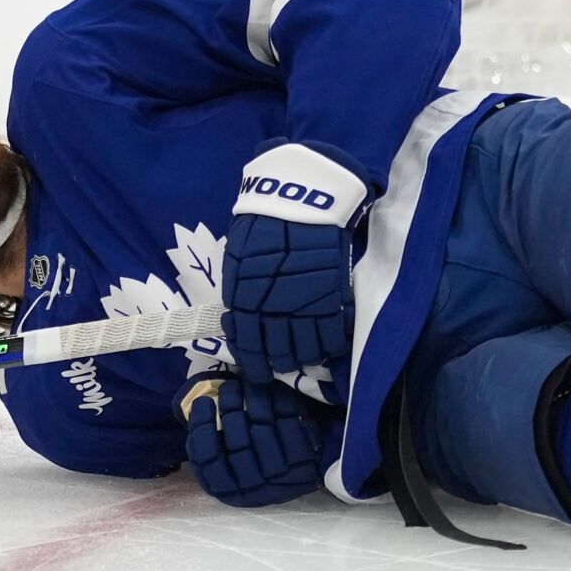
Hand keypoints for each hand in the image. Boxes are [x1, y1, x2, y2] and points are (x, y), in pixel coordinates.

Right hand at [174, 377, 337, 507]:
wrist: (294, 479)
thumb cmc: (250, 463)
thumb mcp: (224, 462)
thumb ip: (209, 441)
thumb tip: (198, 406)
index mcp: (226, 489)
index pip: (207, 458)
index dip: (203, 427)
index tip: (202, 402)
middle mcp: (252, 487)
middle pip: (236, 441)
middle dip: (230, 407)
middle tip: (229, 387)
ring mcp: (280, 477)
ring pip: (262, 429)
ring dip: (254, 400)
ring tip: (247, 384)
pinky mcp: (304, 461)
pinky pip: (289, 424)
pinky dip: (280, 402)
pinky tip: (272, 390)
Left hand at [222, 141, 371, 378]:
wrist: (299, 198)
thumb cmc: (262, 222)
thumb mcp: (238, 258)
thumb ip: (240, 291)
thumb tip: (240, 318)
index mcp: (243, 300)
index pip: (247, 345)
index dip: (254, 364)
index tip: (259, 372)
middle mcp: (271, 310)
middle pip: (277, 352)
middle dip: (280, 363)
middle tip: (284, 365)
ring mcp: (303, 307)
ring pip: (305, 349)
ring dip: (305, 358)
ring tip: (307, 358)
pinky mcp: (330, 299)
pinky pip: (332, 335)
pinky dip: (331, 346)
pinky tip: (329, 348)